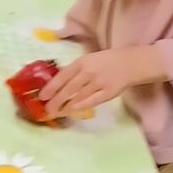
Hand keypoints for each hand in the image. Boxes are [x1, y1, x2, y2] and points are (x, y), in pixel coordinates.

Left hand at [40, 46, 155, 116]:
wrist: (129, 63)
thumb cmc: (106, 62)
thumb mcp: (88, 60)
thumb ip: (75, 70)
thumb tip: (56, 83)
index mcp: (82, 62)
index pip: (63, 76)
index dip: (51, 87)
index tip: (42, 97)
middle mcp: (89, 72)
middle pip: (69, 88)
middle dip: (56, 100)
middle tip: (47, 109)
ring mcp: (99, 82)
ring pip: (78, 96)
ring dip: (66, 105)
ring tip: (58, 112)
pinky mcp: (108, 93)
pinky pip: (92, 101)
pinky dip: (81, 106)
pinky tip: (73, 110)